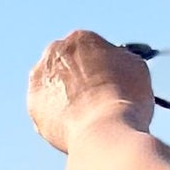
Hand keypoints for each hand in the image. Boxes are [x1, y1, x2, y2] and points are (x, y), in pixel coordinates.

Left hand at [25, 29, 156, 151]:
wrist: (103, 131)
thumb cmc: (125, 100)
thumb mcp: (137, 69)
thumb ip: (123, 60)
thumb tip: (119, 60)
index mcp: (80, 39)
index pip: (90, 49)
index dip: (102, 67)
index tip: (109, 82)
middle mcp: (54, 52)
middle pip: (67, 64)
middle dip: (78, 79)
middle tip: (96, 99)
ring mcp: (40, 78)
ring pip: (54, 86)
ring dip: (65, 97)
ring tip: (87, 118)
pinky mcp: (33, 104)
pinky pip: (47, 109)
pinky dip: (58, 118)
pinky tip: (76, 128)